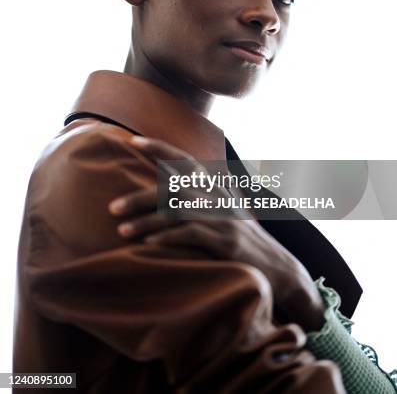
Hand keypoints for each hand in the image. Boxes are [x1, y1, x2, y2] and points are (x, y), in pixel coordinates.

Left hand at [108, 136, 324, 332]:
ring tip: (121, 230)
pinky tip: (147, 245)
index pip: (184, 158)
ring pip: (176, 213)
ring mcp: (222, 217)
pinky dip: (166, 238)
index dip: (159, 147)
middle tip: (112, 207)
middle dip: (139, 197)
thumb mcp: (229, 205)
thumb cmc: (244, 234)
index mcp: (216, 184)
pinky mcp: (225, 240)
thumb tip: (181, 176)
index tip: (133, 140)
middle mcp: (218, 196)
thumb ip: (207, 188)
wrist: (276, 264)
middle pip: (172, 188)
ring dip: (145, 222)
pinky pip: (189, 235)